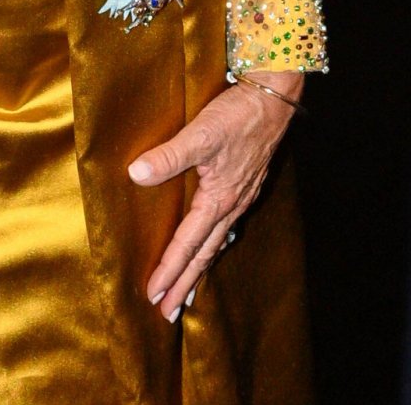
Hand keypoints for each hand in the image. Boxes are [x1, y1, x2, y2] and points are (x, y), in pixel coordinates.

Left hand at [128, 70, 302, 319]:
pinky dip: (214, 244)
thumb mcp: (201, 133)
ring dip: (200, 268)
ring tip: (188, 292)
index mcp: (220, 199)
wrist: (274, 97)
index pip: (188, 243)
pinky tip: (212, 242)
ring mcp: (242, 197)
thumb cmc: (238, 115)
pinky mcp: (247, 184)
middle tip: (168, 312)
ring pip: (217, 242)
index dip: (170, 269)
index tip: (153, 294)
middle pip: (204, 253)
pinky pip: (227, 226)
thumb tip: (136, 175)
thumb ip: (169, 155)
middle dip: (185, 283)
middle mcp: (233, 205)